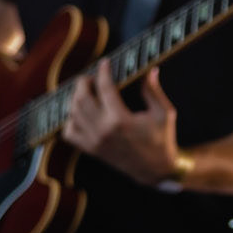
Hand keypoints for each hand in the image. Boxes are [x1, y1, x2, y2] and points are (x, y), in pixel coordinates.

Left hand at [63, 62, 183, 185]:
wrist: (156, 170)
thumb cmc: (162, 139)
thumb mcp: (164, 113)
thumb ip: (153, 91)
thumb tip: (150, 70)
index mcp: (121, 120)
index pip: (104, 88)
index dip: (103, 71)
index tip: (105, 63)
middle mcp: (103, 131)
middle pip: (81, 98)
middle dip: (84, 82)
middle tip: (91, 76)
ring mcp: (94, 142)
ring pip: (72, 113)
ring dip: (75, 98)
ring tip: (86, 91)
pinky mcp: (91, 150)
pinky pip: (69, 133)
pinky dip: (70, 120)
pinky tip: (80, 113)